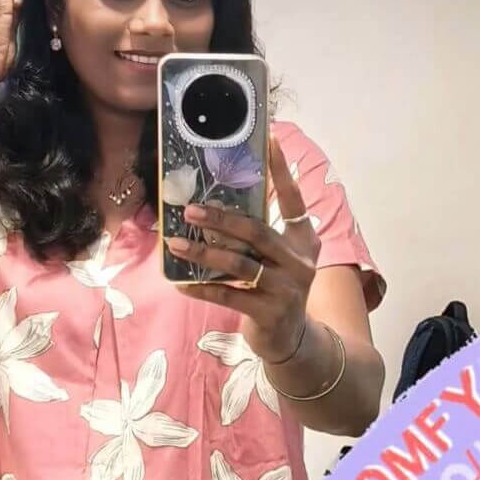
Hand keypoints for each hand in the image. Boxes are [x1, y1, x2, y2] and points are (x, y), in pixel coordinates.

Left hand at [166, 135, 320, 363]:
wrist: (292, 339)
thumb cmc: (278, 288)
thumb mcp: (280, 258)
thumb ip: (261, 233)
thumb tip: (217, 206)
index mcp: (304, 240)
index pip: (294, 200)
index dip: (282, 171)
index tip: (270, 140)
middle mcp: (300, 261)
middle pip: (256, 232)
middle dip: (220, 219)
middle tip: (190, 209)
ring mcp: (287, 289)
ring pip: (239, 264)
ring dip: (203, 253)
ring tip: (174, 243)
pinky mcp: (270, 313)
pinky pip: (228, 295)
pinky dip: (202, 288)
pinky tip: (180, 282)